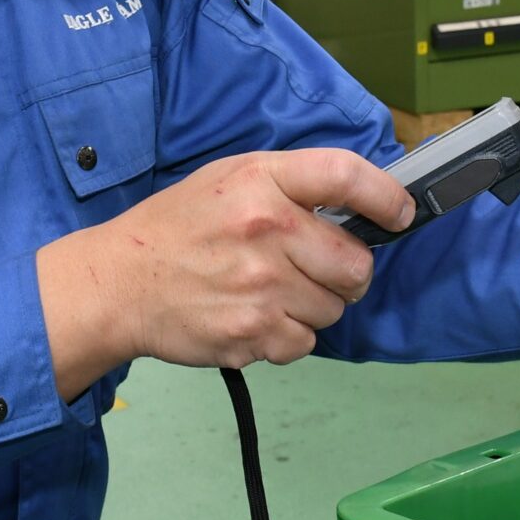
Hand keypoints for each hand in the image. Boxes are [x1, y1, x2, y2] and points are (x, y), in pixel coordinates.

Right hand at [35, 149, 412, 396]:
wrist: (119, 283)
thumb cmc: (178, 228)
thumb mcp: (230, 178)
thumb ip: (292, 185)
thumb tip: (362, 204)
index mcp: (260, 181)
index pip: (346, 176)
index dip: (386, 196)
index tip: (400, 213)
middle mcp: (265, 230)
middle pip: (356, 263)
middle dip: (346, 271)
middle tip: (316, 267)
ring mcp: (260, 287)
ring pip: (334, 308)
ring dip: (315, 305)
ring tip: (271, 290)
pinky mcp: (251, 334)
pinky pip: (304, 342)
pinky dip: (288, 335)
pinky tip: (254, 316)